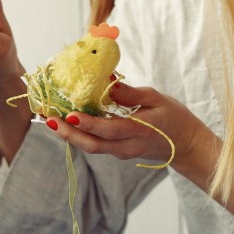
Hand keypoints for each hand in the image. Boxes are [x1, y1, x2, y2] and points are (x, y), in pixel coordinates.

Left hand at [50, 81, 233, 209]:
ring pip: (91, 147)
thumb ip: (130, 93)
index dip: (87, 124)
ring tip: (49, 119)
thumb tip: (106, 81)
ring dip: (69, 135)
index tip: (68, 115)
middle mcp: (126, 147)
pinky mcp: (118, 151)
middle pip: (92, 145)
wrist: (186, 145)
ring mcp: (121, 152)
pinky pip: (95, 144)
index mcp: (138, 132)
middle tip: (47, 119)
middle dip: (67, 134)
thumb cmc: (174, 118)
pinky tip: (66, 122)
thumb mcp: (156, 99)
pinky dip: (79, 134)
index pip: (108, 130)